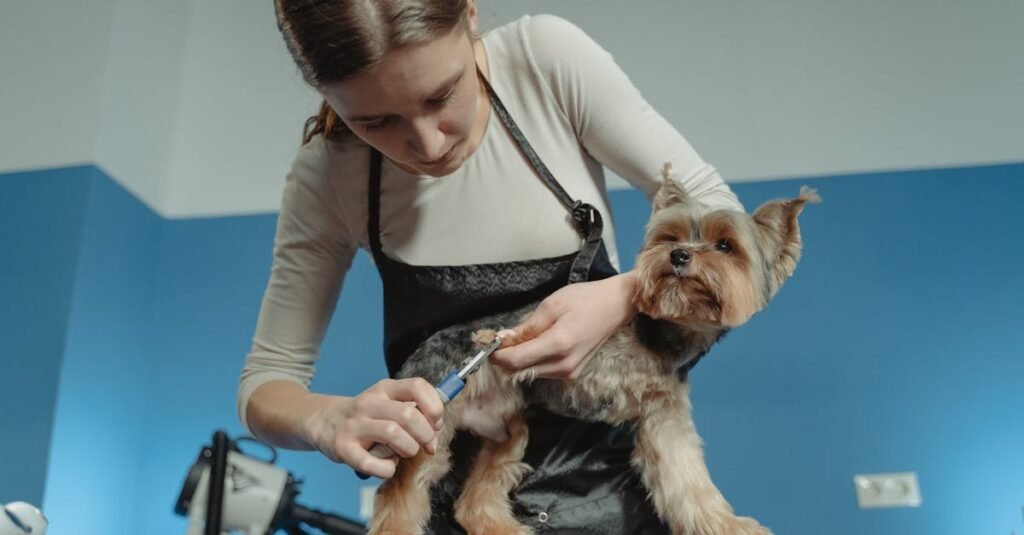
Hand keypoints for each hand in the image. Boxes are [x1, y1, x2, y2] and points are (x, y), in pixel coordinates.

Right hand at [302, 378, 444, 478]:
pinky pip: (373, 463)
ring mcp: (355, 425)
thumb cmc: (366, 417)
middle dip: (426, 434)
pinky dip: (387, 469)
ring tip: (405, 452)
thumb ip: (415, 412)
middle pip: (409, 414)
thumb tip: (436, 431)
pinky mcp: (343, 448)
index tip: (435, 423)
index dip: (434, 407)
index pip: (417, 386)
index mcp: (385, 389)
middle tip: (425, 444)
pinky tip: (387, 466)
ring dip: (409, 449)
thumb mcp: (388, 403)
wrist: (324, 421)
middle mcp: (369, 403)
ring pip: (394, 434)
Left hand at [491, 272, 637, 378]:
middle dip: (505, 357)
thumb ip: (526, 326)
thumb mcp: (551, 306)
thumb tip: (503, 339)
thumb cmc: (585, 300)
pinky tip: (534, 344)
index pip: (516, 361)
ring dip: (519, 359)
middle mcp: (564, 365)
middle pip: (520, 370)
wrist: (615, 306)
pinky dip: (532, 360)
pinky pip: (543, 371)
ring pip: (530, 372)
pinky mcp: (572, 373)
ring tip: (518, 339)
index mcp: (558, 346)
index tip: (486, 344)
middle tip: (497, 339)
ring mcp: (569, 372)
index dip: (496, 355)